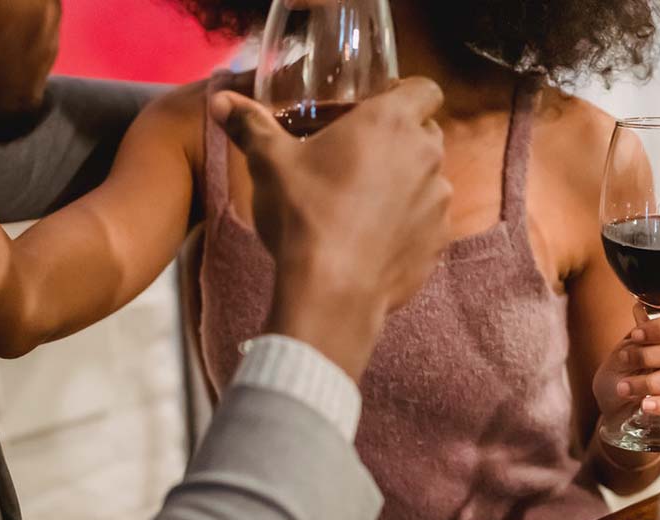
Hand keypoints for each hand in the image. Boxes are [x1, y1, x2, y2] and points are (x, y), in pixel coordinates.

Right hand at [211, 78, 450, 381]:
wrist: (333, 291)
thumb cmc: (305, 214)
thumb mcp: (269, 164)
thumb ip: (250, 126)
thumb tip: (221, 101)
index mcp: (393, 123)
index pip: (425, 89)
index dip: (406, 93)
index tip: (378, 107)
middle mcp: (426, 157)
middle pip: (426, 134)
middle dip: (402, 139)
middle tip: (362, 154)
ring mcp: (438, 203)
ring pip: (429, 180)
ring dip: (406, 183)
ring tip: (366, 201)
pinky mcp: (439, 243)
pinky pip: (428, 223)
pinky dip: (409, 224)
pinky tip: (375, 238)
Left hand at [593, 304, 659, 419]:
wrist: (613, 408)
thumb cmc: (621, 377)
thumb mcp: (621, 355)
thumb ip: (636, 338)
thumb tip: (641, 311)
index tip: (636, 336)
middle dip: (653, 354)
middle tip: (626, 361)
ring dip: (652, 382)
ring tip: (626, 388)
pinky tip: (646, 405)